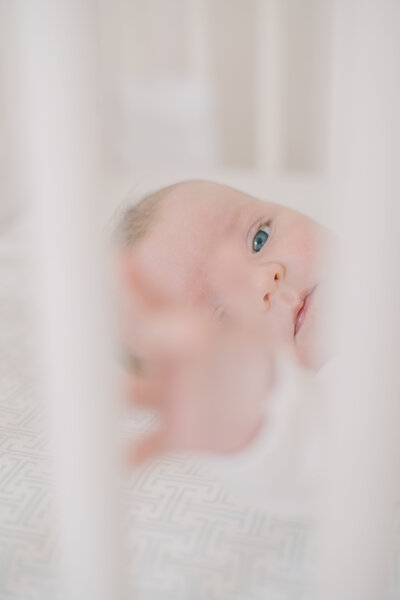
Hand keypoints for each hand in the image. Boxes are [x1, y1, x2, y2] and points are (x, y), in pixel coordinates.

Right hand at [118, 251, 276, 464]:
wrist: (259, 411)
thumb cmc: (247, 360)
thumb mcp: (250, 323)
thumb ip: (237, 290)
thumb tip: (226, 249)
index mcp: (179, 328)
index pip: (152, 300)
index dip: (137, 281)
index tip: (121, 261)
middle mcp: (163, 359)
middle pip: (148, 342)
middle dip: (157, 332)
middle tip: (175, 326)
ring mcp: (164, 397)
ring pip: (133, 394)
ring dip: (121, 394)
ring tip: (112, 392)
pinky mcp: (173, 435)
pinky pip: (146, 446)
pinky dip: (133, 453)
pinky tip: (124, 456)